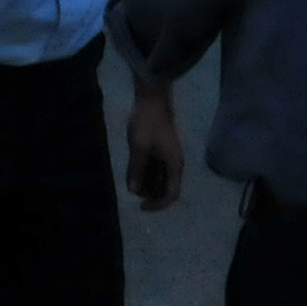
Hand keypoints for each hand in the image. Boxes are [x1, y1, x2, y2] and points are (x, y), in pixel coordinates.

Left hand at [126, 84, 184, 209]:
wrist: (152, 99)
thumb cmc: (147, 123)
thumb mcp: (139, 147)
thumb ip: (137, 170)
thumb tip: (133, 191)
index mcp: (174, 165)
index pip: (171, 194)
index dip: (157, 204)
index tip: (141, 206)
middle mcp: (174, 164)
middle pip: (166, 189)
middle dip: (151, 193)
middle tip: (133, 189)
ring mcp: (168, 157)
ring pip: (160, 179)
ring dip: (147, 183)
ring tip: (131, 179)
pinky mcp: (162, 150)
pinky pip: (156, 169)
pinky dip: (146, 173)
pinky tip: (133, 170)